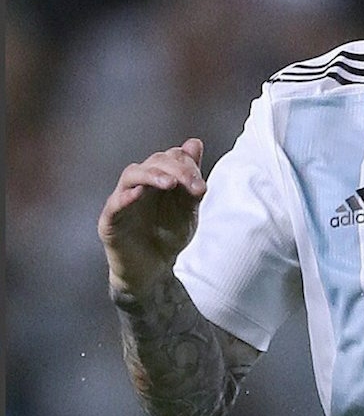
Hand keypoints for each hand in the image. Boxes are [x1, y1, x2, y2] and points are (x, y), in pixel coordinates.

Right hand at [99, 138, 206, 293]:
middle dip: (176, 168)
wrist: (155, 271)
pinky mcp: (110, 221)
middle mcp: (139, 185)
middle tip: (193, 185)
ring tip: (170, 183)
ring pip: (131, 175)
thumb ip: (191, 181)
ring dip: (151, 175)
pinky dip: (125, 197)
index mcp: (158, 179)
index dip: (187, 164)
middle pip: (153, 161)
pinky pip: (114, 204)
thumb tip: (194, 143)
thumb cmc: (168, 237)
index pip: (170, 157)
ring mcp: (122, 202)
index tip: (201, 187)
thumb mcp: (188, 208)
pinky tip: (138, 194)